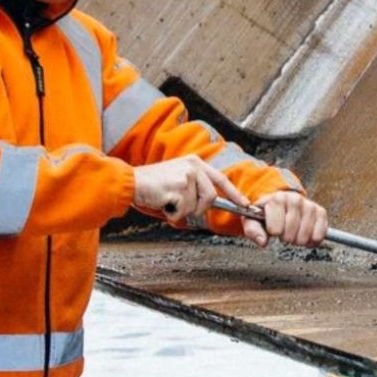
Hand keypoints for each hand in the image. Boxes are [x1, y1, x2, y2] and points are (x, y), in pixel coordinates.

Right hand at [132, 155, 246, 223]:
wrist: (131, 182)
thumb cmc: (153, 185)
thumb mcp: (178, 178)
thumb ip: (196, 186)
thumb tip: (210, 204)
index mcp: (195, 163)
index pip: (221, 180)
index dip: (235, 194)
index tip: (245, 204)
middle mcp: (193, 167)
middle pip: (211, 198)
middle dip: (198, 208)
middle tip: (180, 206)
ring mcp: (186, 176)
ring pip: (196, 207)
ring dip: (182, 211)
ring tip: (169, 201)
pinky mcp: (178, 187)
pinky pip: (184, 211)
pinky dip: (173, 213)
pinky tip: (163, 203)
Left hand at [244, 191, 327, 248]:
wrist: (282, 204)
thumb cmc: (267, 214)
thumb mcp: (253, 220)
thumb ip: (252, 230)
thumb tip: (262, 241)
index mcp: (277, 199)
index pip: (276, 228)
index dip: (274, 232)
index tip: (273, 230)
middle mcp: (295, 199)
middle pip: (291, 233)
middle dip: (286, 238)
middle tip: (284, 233)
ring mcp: (309, 205)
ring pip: (305, 235)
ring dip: (299, 240)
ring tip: (294, 234)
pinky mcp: (321, 212)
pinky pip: (319, 234)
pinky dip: (313, 241)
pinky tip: (306, 236)